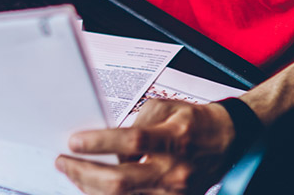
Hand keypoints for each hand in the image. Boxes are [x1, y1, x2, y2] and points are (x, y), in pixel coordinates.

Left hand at [58, 100, 235, 194]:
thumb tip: (105, 138)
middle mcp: (175, 170)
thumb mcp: (165, 107)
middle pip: (121, 182)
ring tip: (74, 174)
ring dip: (91, 188)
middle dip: (84, 173)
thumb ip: (135, 122)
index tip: (74, 141)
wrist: (228, 140)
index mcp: (175, 137)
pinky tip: (94, 187)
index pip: (132, 142)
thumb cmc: (193, 121)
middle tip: (64, 162)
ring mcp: (175, 193)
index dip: (100, 142)